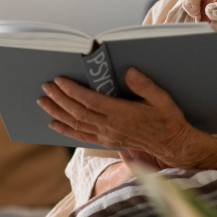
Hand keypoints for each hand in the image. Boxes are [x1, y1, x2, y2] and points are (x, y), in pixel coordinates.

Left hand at [38, 68, 216, 170]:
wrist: (173, 145)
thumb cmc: (168, 119)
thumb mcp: (162, 98)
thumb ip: (144, 85)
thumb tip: (128, 71)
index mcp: (122, 114)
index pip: (90, 101)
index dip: (72, 91)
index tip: (59, 80)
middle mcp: (111, 127)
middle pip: (78, 112)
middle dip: (59, 99)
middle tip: (45, 86)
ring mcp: (108, 136)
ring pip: (76, 125)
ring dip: (57, 113)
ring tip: (43, 101)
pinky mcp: (108, 142)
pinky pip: (82, 137)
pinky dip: (66, 130)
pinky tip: (53, 124)